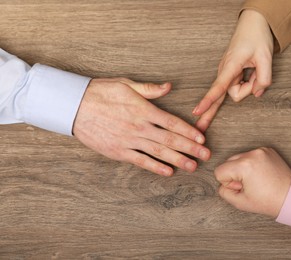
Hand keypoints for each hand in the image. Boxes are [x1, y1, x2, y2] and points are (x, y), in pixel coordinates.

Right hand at [73, 78, 210, 175]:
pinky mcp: (118, 151)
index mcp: (144, 109)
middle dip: (190, 148)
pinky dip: (155, 167)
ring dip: (177, 160)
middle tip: (206, 156)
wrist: (73, 106)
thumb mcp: (126, 84)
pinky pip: (140, 161)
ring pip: (158, 152)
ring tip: (192, 167)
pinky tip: (168, 172)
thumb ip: (149, 89)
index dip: (189, 131)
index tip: (202, 138)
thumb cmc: (101, 92)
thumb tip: (169, 86)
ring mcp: (129, 140)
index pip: (172, 122)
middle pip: (170, 139)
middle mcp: (139, 126)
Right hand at [193, 10, 273, 131]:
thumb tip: (257, 93)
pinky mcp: (230, 75)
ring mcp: (226, 73)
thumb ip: (264, 79)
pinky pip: (237, 86)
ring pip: (237, 91)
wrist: (253, 24)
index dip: (208, 100)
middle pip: (224, 95)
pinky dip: (247, 84)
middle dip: (212, 109)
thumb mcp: (266, 58)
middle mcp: (225, 71)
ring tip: (256, 68)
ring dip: (250, 85)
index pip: (218, 87)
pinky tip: (252, 71)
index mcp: (231, 65)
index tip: (197, 111)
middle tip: (200, 128)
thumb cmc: (257, 37)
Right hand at [215, 148, 290, 217]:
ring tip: (257, 180)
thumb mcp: (240, 202)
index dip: (228, 183)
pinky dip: (253, 164)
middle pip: (228, 162)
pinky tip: (262, 174)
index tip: (242, 188)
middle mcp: (252, 154)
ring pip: (239, 158)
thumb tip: (224, 183)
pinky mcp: (267, 150)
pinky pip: (250, 155)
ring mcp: (261, 150)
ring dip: (243, 169)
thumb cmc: (268, 201)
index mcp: (244, 166)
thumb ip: (224, 192)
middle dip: (235, 174)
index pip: (220, 171)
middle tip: (250, 185)